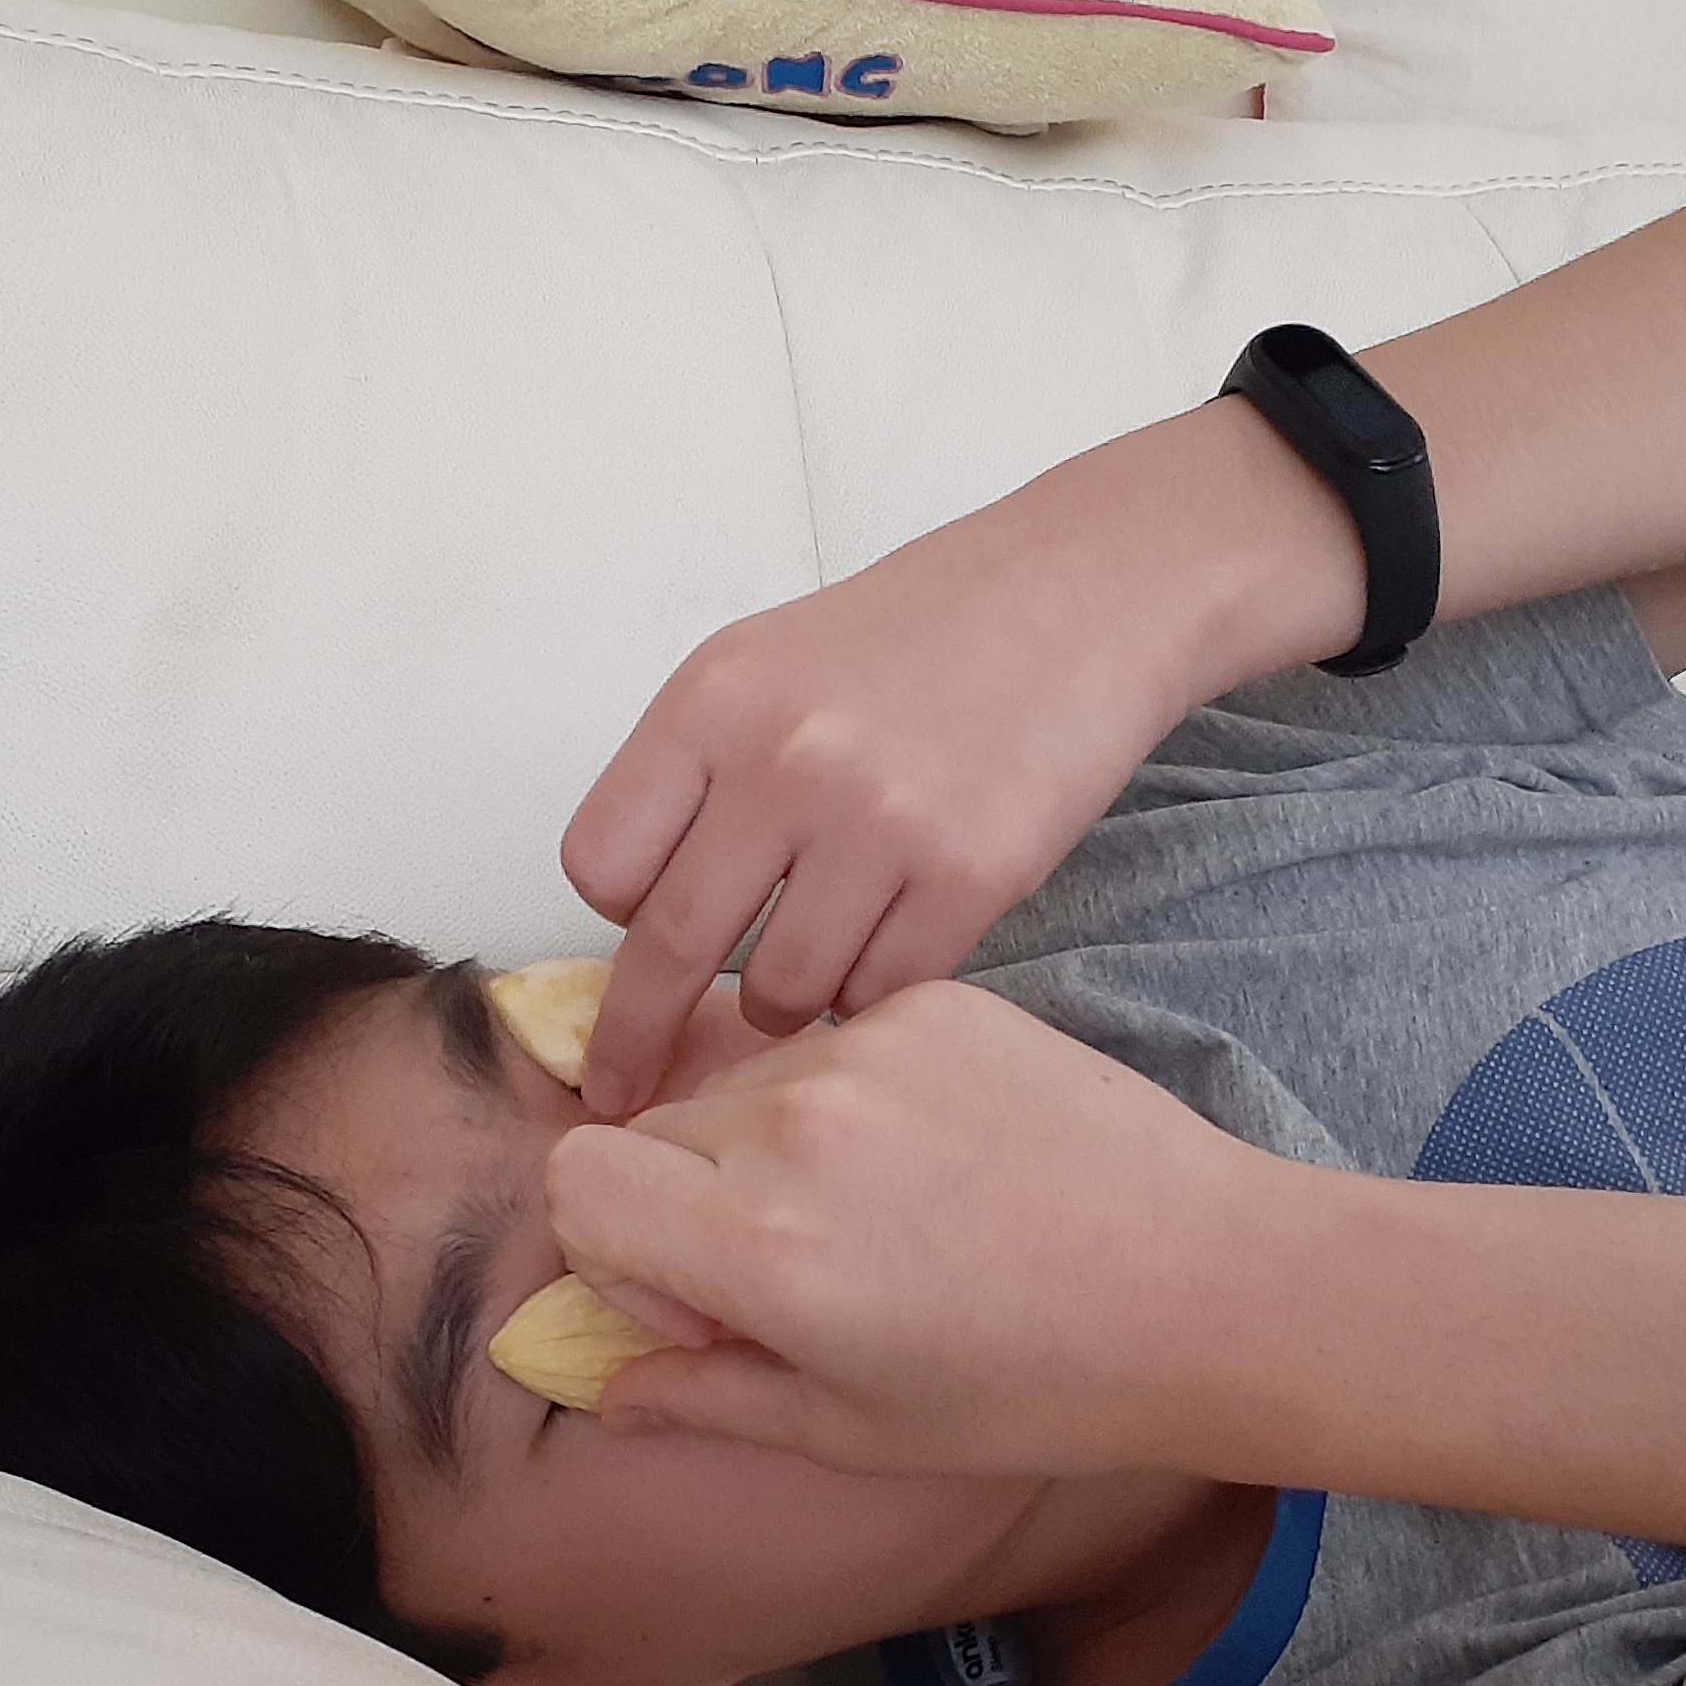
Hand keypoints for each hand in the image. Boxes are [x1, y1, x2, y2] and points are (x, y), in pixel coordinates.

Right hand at [540, 980, 1291, 1475]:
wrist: (1211, 1288)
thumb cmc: (1045, 1383)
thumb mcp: (854, 1430)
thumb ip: (707, 1396)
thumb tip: (611, 1386)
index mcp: (757, 1242)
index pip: (578, 1181)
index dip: (615, 1252)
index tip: (702, 1302)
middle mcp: (794, 1124)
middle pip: (651, 1127)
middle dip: (687, 1202)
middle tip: (802, 1271)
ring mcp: (868, 1047)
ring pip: (742, 1080)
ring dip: (771, 1147)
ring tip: (891, 1217)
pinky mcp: (936, 1001)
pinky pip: (836, 1040)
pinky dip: (857, 1097)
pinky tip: (947, 1165)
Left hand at [558, 432, 1307, 1115]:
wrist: (1084, 594)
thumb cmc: (921, 634)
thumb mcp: (769, 663)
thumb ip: (696, 774)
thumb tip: (635, 916)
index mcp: (713, 701)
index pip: (601, 865)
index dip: (621, 914)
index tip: (643, 935)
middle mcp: (784, 760)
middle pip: (671, 949)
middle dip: (643, 1038)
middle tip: (626, 1092)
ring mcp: (879, 822)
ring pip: (780, 992)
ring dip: (787, 1003)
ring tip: (823, 954)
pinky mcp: (971, 874)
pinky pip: (881, 992)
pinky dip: (874, 991)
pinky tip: (895, 941)